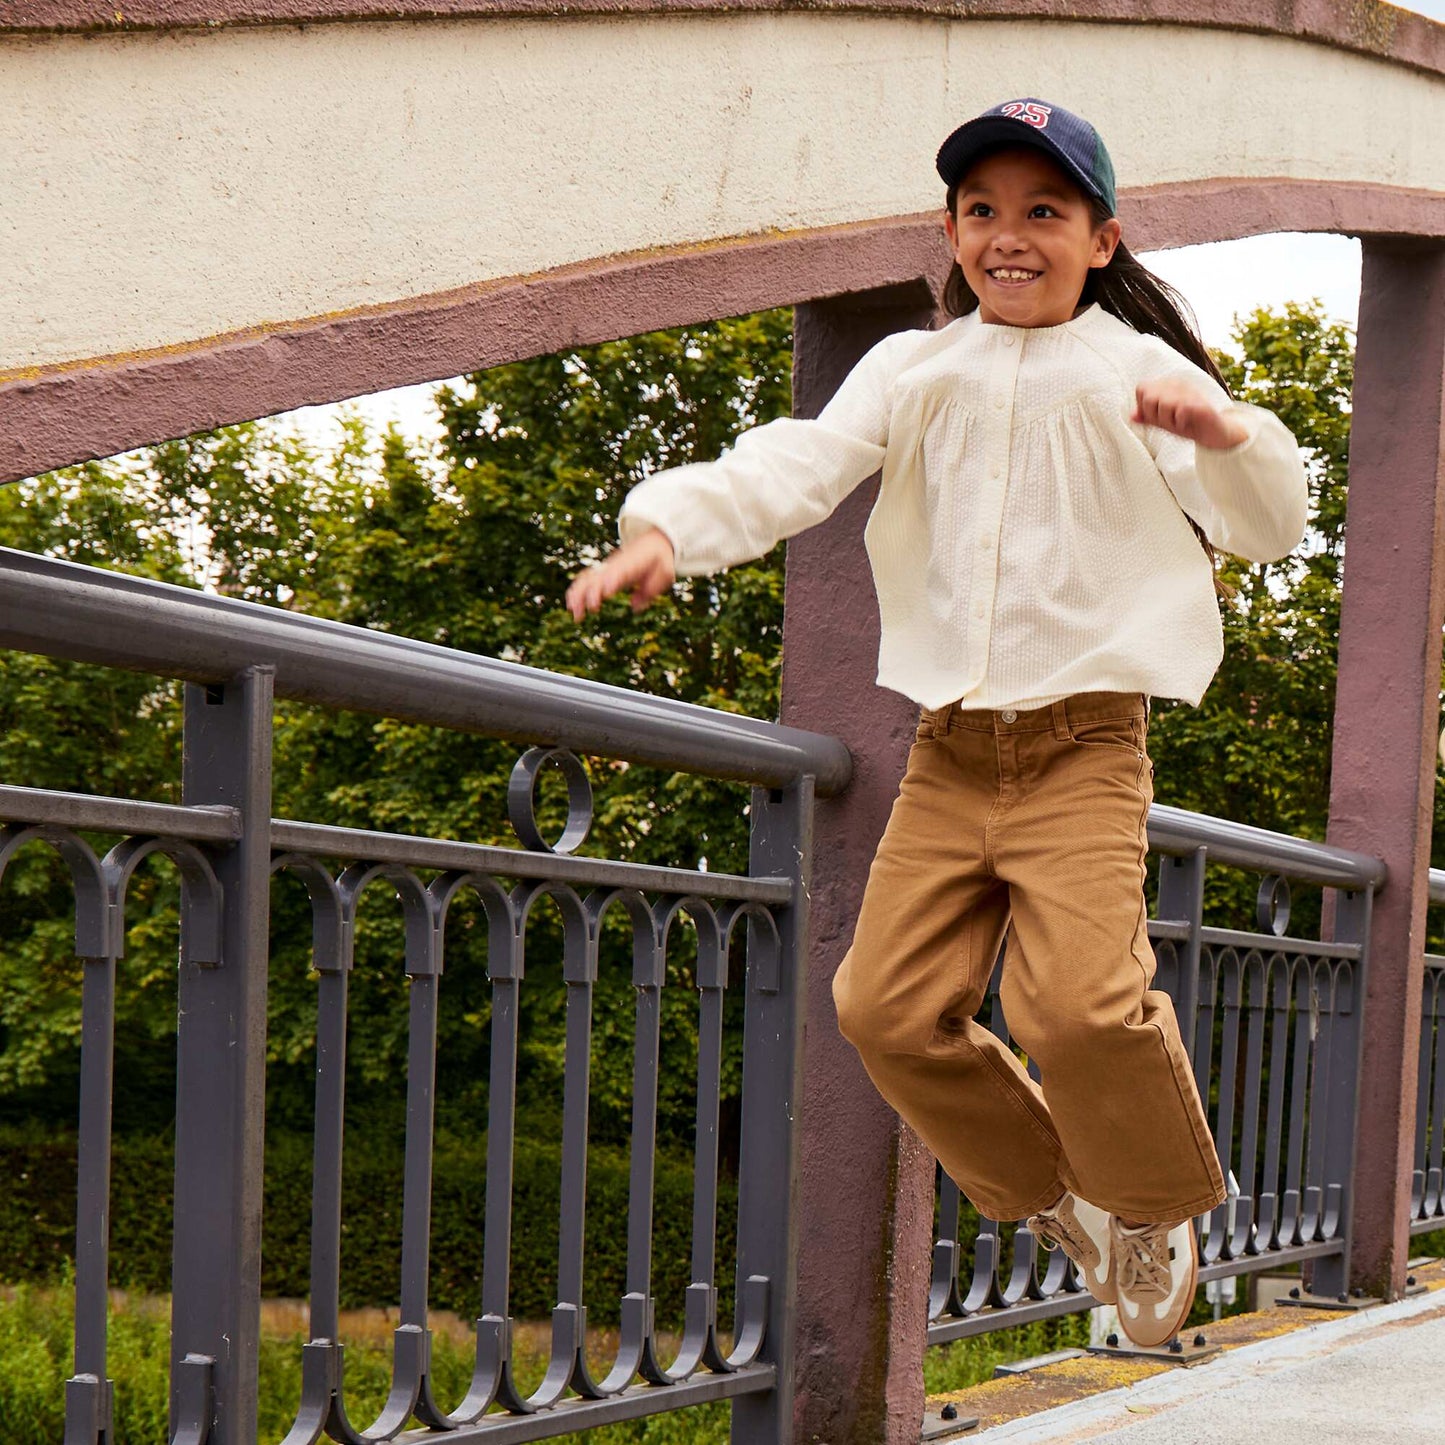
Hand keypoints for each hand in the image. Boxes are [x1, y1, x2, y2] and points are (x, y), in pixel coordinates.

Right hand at [566, 527, 676, 620]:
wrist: (652, 542)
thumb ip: (651, 590)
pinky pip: (585, 580)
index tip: (605, 593)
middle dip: (589, 594)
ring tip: (575, 614)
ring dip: (578, 595)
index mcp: (631, 566)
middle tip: (586, 611)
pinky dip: (576, 591)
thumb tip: (635, 607)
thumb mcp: (664, 574)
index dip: (610, 581)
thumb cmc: (659, 561)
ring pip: (587, 579)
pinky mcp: (603, 572)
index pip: (618, 573)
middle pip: (597, 577)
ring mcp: (607, 568)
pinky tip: (571, 606)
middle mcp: (615, 566)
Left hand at [1133, 378, 1248, 449]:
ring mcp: (1190, 391)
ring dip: (1168, 421)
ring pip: (1162, 404)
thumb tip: (1131, 416)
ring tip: (1179, 422)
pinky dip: (1179, 423)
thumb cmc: (1187, 425)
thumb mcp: (1163, 422)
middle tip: (1170, 420)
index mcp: (1167, 384)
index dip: (1145, 407)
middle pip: (1148, 397)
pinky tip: (1187, 423)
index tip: (1159, 416)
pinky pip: (1179, 410)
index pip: (1141, 389)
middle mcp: (1178, 383)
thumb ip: (1147, 417)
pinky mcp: (1200, 403)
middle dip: (1155, 415)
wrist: (1213, 434)